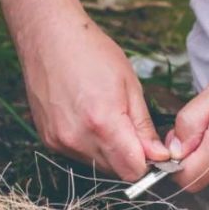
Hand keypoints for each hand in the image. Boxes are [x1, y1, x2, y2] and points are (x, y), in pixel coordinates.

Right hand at [18, 16, 168, 181]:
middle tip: (129, 126)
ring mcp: (60, 142)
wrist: (49, 37)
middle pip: (116, 172)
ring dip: (109, 152)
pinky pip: (79, 155)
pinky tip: (88, 118)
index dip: (148, 163)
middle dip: (129, 157)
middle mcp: (77, 138)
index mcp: (103, 123)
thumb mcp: (130, 85)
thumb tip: (159, 156)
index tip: (153, 149)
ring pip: (98, 166)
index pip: (133, 171)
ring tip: (106, 117)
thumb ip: (143, 127)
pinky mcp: (48, 140)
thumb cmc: (91, 53)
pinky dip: (90, 145)